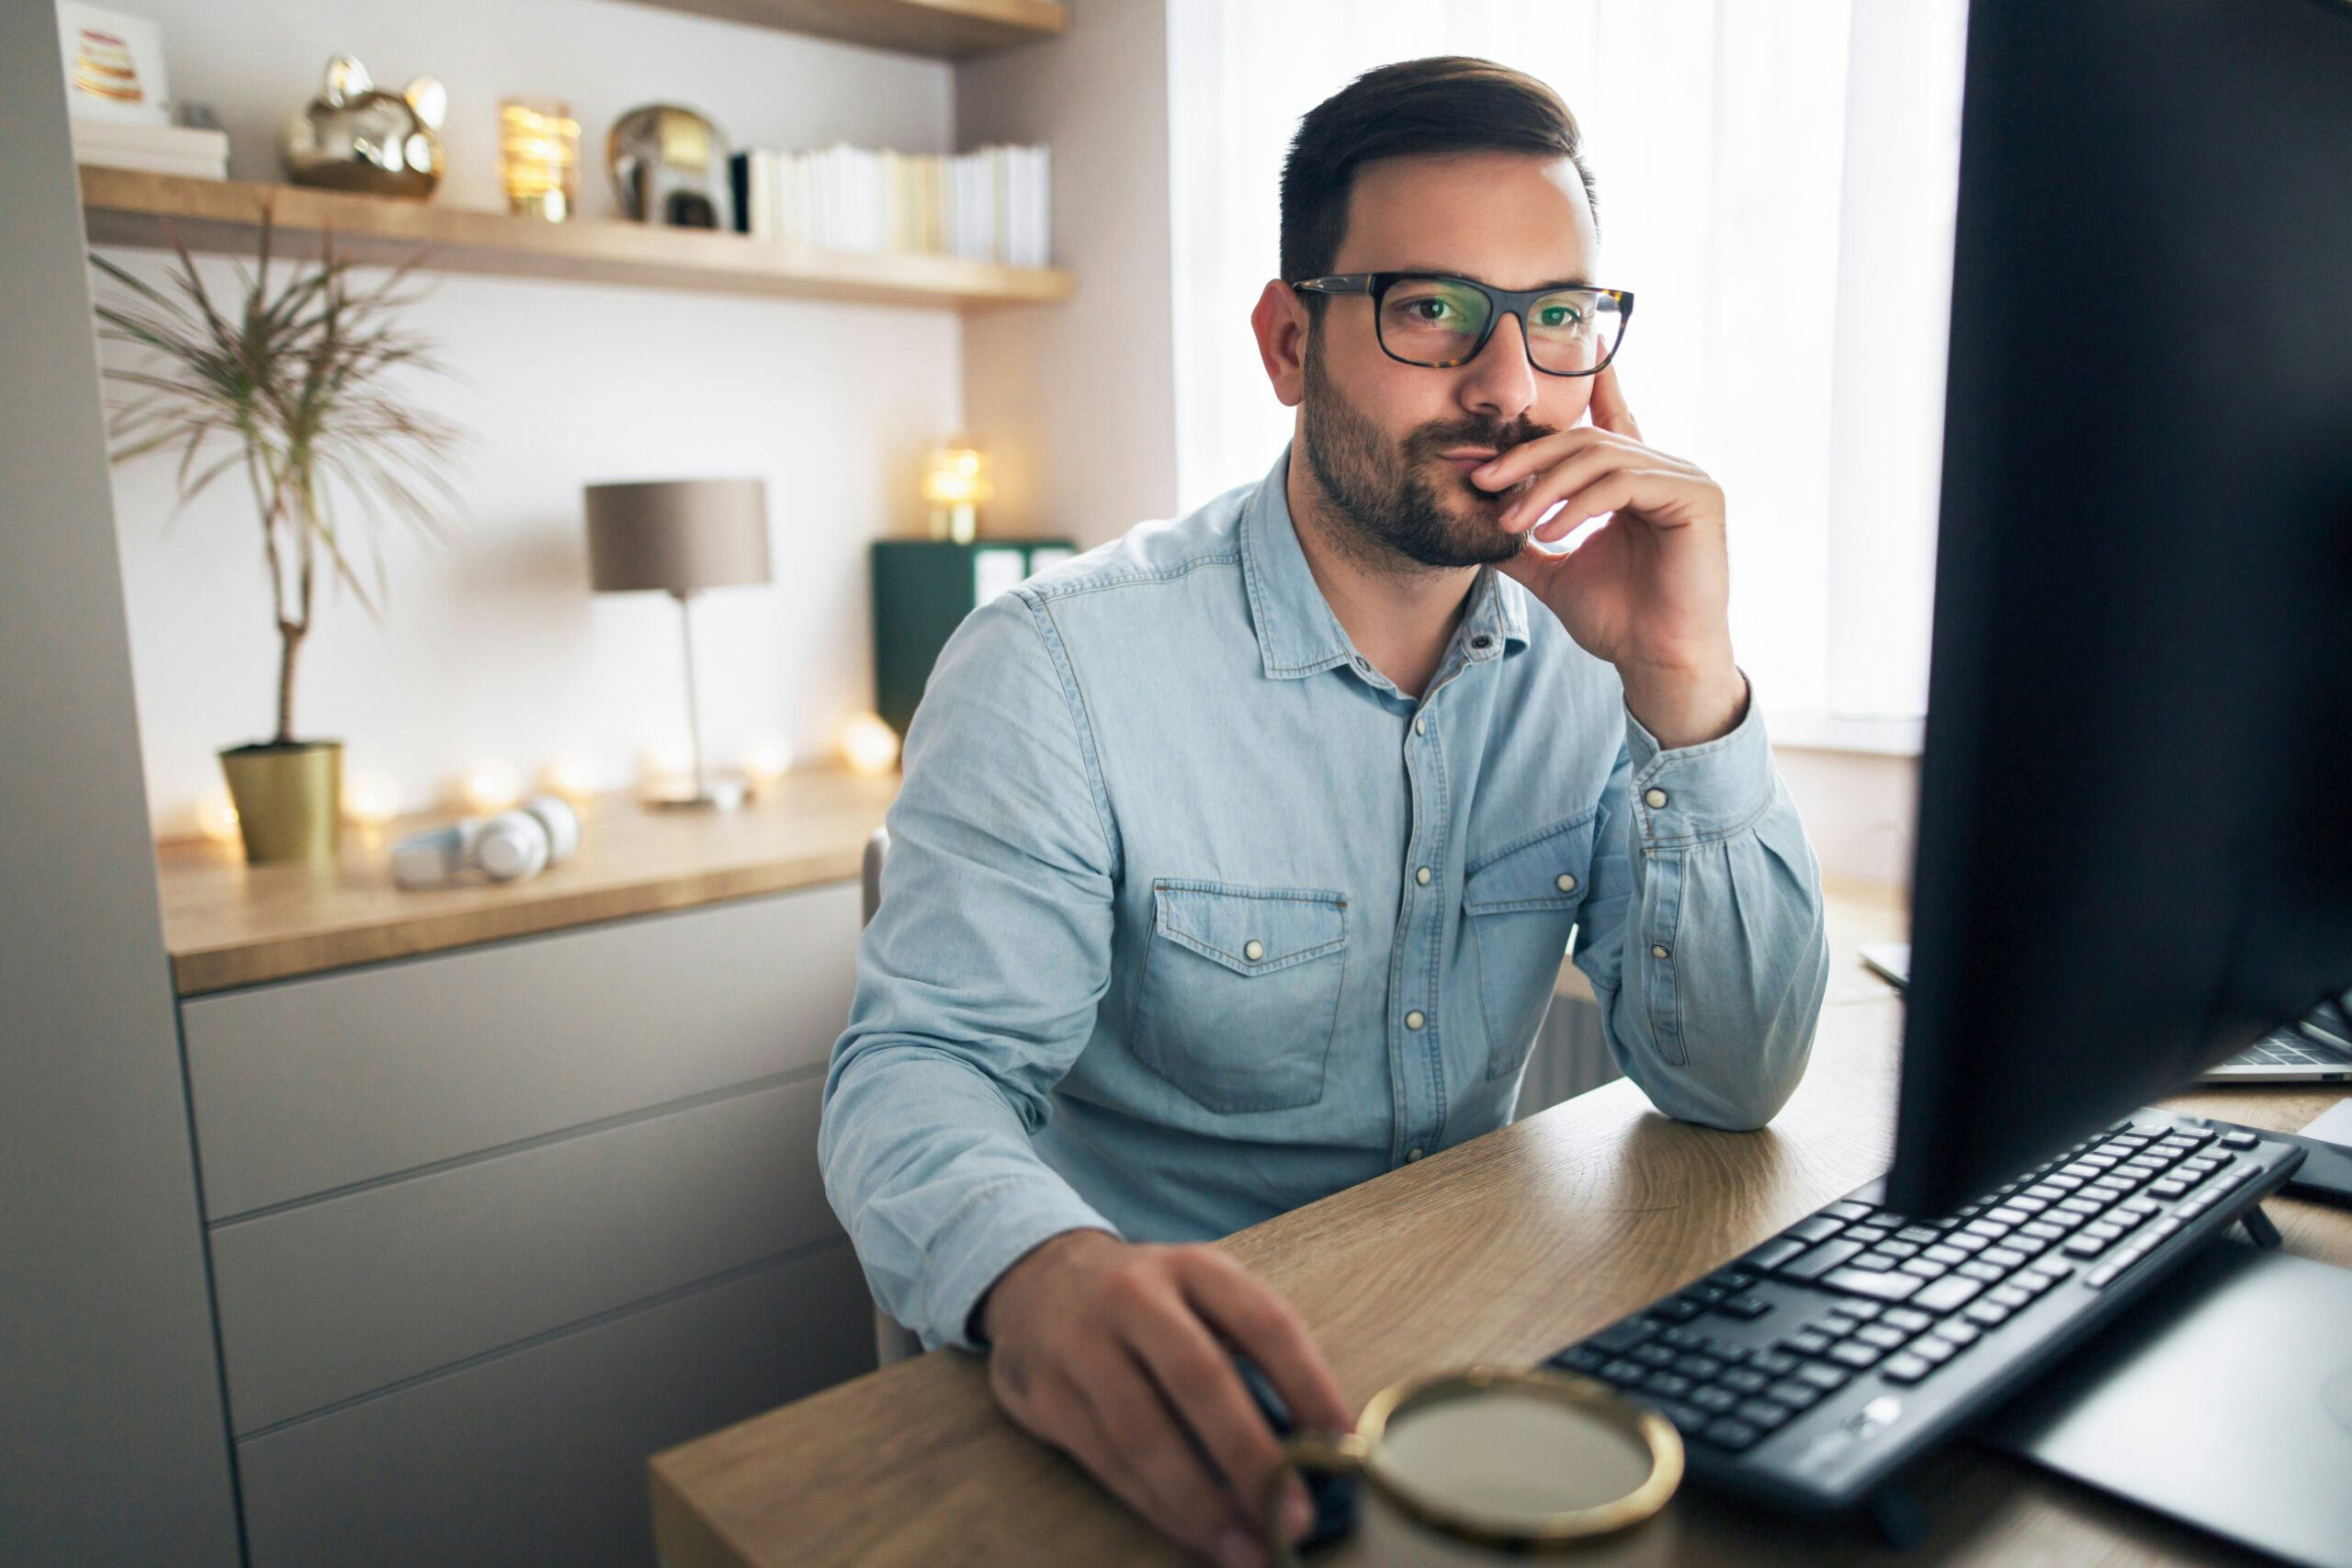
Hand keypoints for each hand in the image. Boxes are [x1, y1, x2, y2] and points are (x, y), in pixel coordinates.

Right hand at [976, 1229, 1349, 1566]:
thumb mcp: (1199, 1296)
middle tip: (1295, 1517)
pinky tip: (1194, 1533)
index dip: (1310, 1384)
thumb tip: (1316, 1443)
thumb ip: (1249, 1352)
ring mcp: (1081, 1342)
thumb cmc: (1147, 1303)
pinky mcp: (1044, 1391)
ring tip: (1248, 1549)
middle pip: (1201, 1379)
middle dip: (1253, 1457)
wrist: (1036, 1279)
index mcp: (1193, 1267)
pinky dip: (1156, 1505)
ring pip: (1145, 1432)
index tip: (1347, 1446)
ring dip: (1202, 1502)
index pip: (1264, 1322)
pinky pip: (1107, 1460)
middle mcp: (1135, 1296)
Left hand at [1471, 364, 1746, 746]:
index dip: (1592, 385)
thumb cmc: (1619, 620)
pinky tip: (1552, 531)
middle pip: (1586, 439)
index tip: (1572, 348)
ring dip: (1545, 487)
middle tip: (1485, 483)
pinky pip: (1625, 482)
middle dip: (1529, 459)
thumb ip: (1525, 542)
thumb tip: (1479, 524)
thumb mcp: (1555, 571)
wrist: (1658, 661)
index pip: (1608, 422)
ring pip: (1601, 457)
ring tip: (1513, 522)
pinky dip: (1580, 504)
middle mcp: (1665, 469)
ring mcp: (1686, 479)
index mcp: (1637, 479)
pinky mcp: (1697, 497)